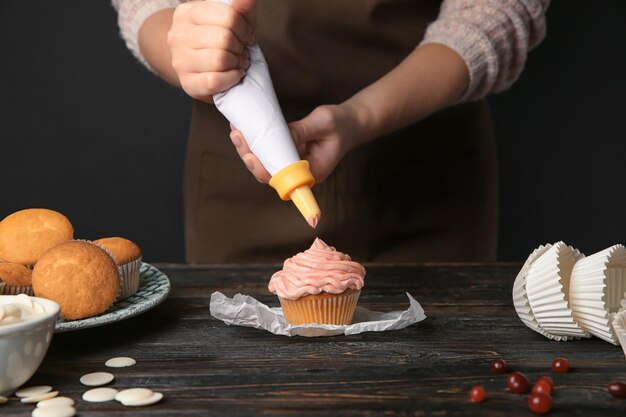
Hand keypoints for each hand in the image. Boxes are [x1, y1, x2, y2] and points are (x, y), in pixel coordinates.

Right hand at [167, 0, 255, 101]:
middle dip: (240, 47)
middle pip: (224, 39)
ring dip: (236, 63)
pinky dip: (231, 78)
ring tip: (237, 62)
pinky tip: (233, 75)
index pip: (228, 16)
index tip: (246, 36)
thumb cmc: (219, 40)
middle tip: (241, 51)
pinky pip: (215, 81)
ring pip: (219, 60)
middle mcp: (178, 35)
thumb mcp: (232, 20)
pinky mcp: (187, 83)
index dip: (244, 29)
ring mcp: (180, 60)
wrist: (198, 65)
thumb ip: (241, 8)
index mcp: (187, 13)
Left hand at [229, 104, 364, 183]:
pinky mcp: (287, 155)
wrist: (349, 123)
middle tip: (238, 138)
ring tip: (236, 132)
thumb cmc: (341, 124)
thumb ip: (302, 130)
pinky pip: (269, 153)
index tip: (250, 158)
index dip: (264, 171)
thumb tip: (279, 134)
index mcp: (312, 172)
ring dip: (248, 150)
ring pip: (265, 164)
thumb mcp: (323, 122)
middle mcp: (300, 174)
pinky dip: (255, 143)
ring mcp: (292, 165)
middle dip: (250, 157)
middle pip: (269, 174)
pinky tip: (244, 130)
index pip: (283, 179)